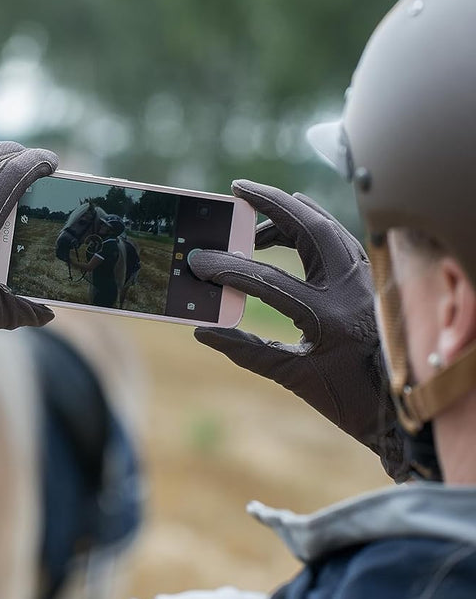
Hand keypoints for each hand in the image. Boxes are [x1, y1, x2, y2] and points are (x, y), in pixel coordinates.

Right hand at [188, 180, 406, 480]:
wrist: (400, 407)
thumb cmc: (349, 398)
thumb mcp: (294, 377)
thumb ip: (246, 351)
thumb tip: (203, 332)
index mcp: (329, 318)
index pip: (268, 280)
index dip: (228, 268)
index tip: (198, 261)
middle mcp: (351, 289)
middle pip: (309, 227)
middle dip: (272, 203)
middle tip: (239, 190)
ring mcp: (365, 280)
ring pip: (328, 226)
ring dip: (291, 212)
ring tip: (256, 212)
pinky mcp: (370, 278)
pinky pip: (339, 238)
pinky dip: (312, 226)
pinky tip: (289, 231)